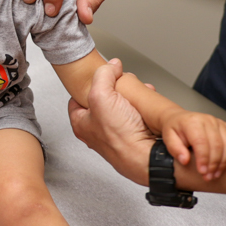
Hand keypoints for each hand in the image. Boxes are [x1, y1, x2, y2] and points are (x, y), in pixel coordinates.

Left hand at [69, 59, 155, 184]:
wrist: (147, 159)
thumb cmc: (121, 138)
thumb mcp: (102, 95)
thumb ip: (103, 76)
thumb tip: (111, 66)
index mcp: (81, 124)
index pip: (77, 99)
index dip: (88, 85)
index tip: (98, 78)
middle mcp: (97, 133)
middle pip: (102, 102)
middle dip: (114, 90)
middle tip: (121, 85)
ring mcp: (116, 137)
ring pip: (121, 109)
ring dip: (131, 99)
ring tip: (138, 93)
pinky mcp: (134, 139)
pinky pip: (136, 118)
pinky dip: (143, 109)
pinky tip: (148, 106)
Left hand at [160, 111, 225, 180]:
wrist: (178, 118)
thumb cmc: (174, 129)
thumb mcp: (168, 138)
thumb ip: (175, 149)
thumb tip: (185, 160)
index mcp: (193, 122)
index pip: (201, 142)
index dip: (204, 159)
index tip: (202, 172)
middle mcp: (208, 120)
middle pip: (217, 145)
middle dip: (214, 164)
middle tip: (209, 177)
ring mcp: (219, 122)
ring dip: (225, 162)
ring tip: (217, 174)